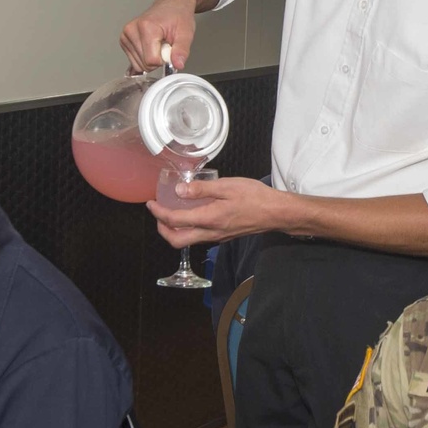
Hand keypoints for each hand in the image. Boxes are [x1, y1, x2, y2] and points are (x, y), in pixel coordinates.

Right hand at [119, 0, 219, 71]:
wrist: (173, 4)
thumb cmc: (178, 15)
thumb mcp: (186, 33)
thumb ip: (181, 50)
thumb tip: (177, 64)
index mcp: (146, 27)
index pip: (151, 61)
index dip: (164, 60)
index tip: (170, 48)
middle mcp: (131, 30)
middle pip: (144, 64)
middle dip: (158, 59)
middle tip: (165, 44)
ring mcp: (125, 35)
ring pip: (138, 64)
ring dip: (152, 59)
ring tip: (159, 43)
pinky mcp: (124, 40)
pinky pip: (134, 61)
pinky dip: (145, 58)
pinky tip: (151, 46)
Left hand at [147, 176, 281, 247]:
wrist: (276, 213)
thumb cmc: (255, 197)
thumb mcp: (227, 186)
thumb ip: (201, 189)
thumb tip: (179, 191)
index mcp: (209, 218)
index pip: (174, 221)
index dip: (158, 213)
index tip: (151, 203)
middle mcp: (211, 232)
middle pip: (177, 240)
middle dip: (162, 229)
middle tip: (158, 214)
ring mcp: (218, 237)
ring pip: (188, 241)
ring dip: (174, 231)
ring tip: (171, 214)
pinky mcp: (225, 236)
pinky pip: (200, 237)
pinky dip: (189, 229)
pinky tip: (192, 216)